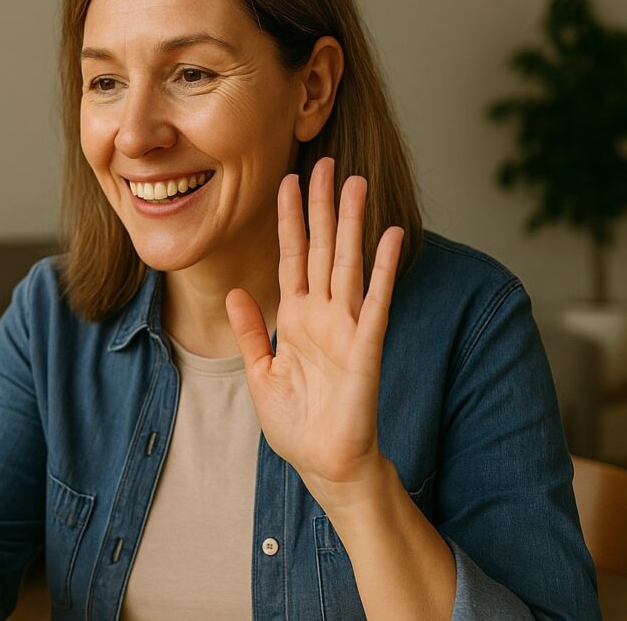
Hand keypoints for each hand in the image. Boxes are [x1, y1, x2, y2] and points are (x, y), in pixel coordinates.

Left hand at [226, 157, 402, 497]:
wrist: (323, 463)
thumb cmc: (296, 424)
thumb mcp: (260, 374)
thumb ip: (250, 331)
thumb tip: (236, 291)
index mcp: (295, 319)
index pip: (292, 257)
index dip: (290, 220)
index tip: (287, 181)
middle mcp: (322, 314)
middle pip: (322, 248)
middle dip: (321, 207)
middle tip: (325, 163)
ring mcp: (346, 327)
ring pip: (348, 263)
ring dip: (351, 223)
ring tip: (355, 182)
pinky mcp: (366, 347)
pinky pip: (376, 301)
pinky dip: (384, 268)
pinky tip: (390, 235)